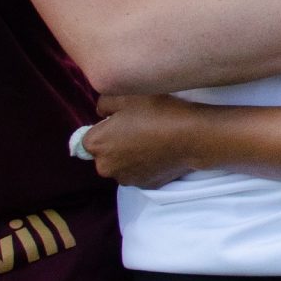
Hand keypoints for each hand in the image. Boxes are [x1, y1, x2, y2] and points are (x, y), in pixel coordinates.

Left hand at [82, 94, 208, 188]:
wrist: (192, 136)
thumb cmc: (157, 112)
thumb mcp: (126, 95)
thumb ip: (103, 103)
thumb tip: (101, 114)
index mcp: (95, 144)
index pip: (88, 138)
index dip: (105, 128)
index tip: (123, 121)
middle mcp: (104, 166)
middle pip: (104, 154)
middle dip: (116, 144)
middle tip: (139, 129)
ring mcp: (125, 179)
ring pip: (121, 165)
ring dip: (130, 156)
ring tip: (152, 141)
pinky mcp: (144, 185)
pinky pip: (138, 173)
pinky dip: (145, 165)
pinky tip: (159, 153)